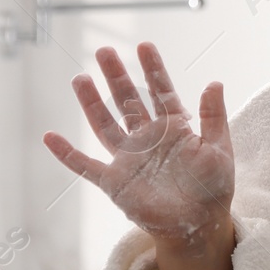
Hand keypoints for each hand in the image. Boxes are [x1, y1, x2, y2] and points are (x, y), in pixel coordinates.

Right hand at [44, 42, 234, 252]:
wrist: (199, 224)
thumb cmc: (214, 187)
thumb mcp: (219, 148)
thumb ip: (214, 116)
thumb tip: (214, 82)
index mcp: (174, 127)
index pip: (161, 91)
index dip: (153, 69)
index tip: (144, 45)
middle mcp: (148, 138)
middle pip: (128, 100)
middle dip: (117, 76)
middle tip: (104, 51)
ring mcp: (128, 158)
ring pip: (105, 124)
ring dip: (92, 103)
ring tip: (80, 79)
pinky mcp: (114, 182)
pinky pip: (85, 165)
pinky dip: (67, 153)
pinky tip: (50, 137)